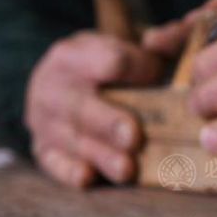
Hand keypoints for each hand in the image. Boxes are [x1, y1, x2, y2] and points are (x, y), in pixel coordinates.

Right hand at [25, 31, 164, 186]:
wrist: (64, 82)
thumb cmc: (110, 65)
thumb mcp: (130, 44)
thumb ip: (162, 41)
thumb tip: (173, 39)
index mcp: (75, 54)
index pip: (108, 60)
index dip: (136, 67)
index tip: (159, 74)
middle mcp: (53, 87)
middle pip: (81, 106)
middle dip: (108, 122)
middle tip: (133, 137)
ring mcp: (45, 121)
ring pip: (71, 140)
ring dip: (100, 155)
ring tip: (127, 169)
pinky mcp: (43, 149)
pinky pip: (52, 163)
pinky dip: (69, 172)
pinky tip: (89, 177)